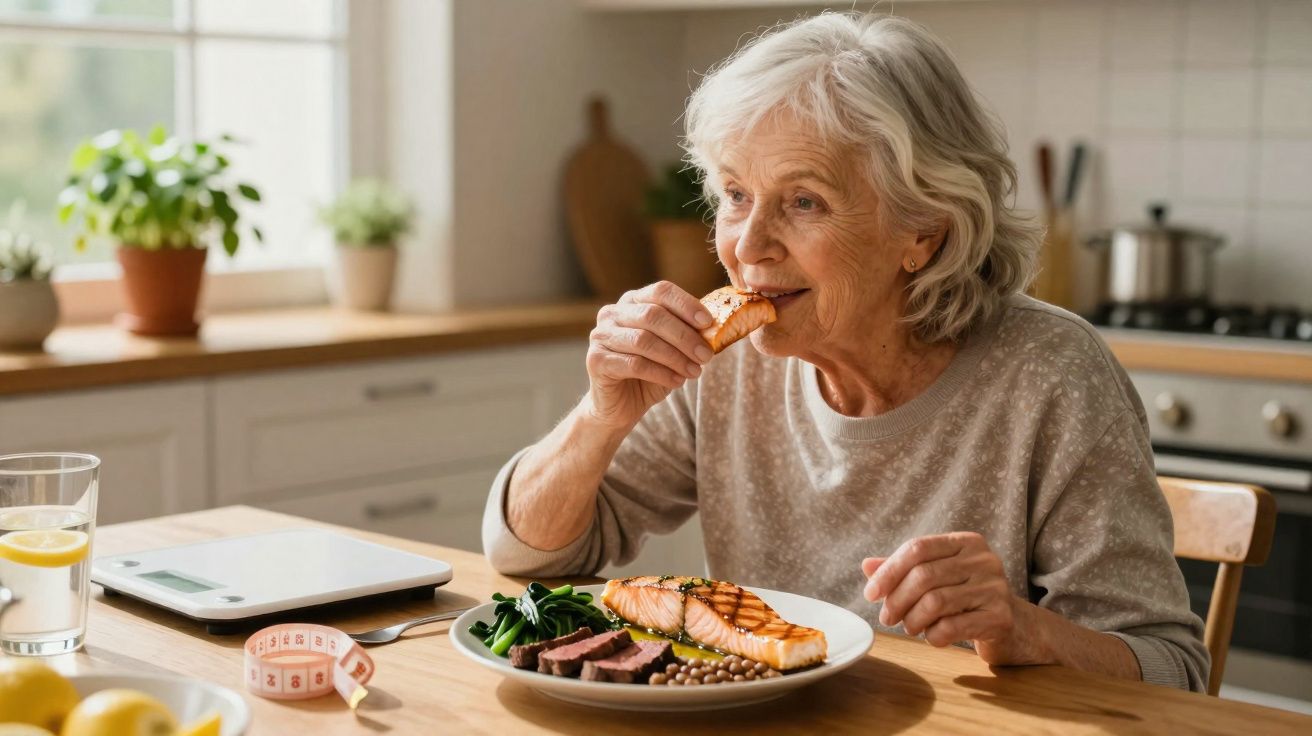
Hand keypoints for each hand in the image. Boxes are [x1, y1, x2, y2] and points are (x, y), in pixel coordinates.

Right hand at [584, 281, 714, 429]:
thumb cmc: (649, 373)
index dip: (686, 304)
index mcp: (633, 302)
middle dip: (684, 336)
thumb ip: (687, 334)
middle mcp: (612, 313)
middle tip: (706, 355)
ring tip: (695, 372)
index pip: (660, 291)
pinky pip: (634, 364)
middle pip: (653, 315)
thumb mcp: (673, 349)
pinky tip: (677, 382)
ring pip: (643, 340)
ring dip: (675, 357)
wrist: (620, 405)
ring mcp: (600, 335)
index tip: (708, 322)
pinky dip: (660, 373)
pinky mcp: (596, 360)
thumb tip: (714, 327)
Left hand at [861, 532, 1045, 665]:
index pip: (917, 548)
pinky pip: (952, 627)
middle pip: (924, 575)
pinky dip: (933, 635)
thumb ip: (903, 570)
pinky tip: (932, 637)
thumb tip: (866, 566)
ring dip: (912, 620)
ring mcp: (995, 587)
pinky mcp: (1000, 617)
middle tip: (887, 618)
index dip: (889, 571)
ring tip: (909, 627)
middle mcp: (984, 559)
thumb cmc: (966, 598)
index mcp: (966, 542)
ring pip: (935, 602)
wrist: (1013, 626)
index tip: (871, 594)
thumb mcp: (937, 578)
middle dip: (897, 600)